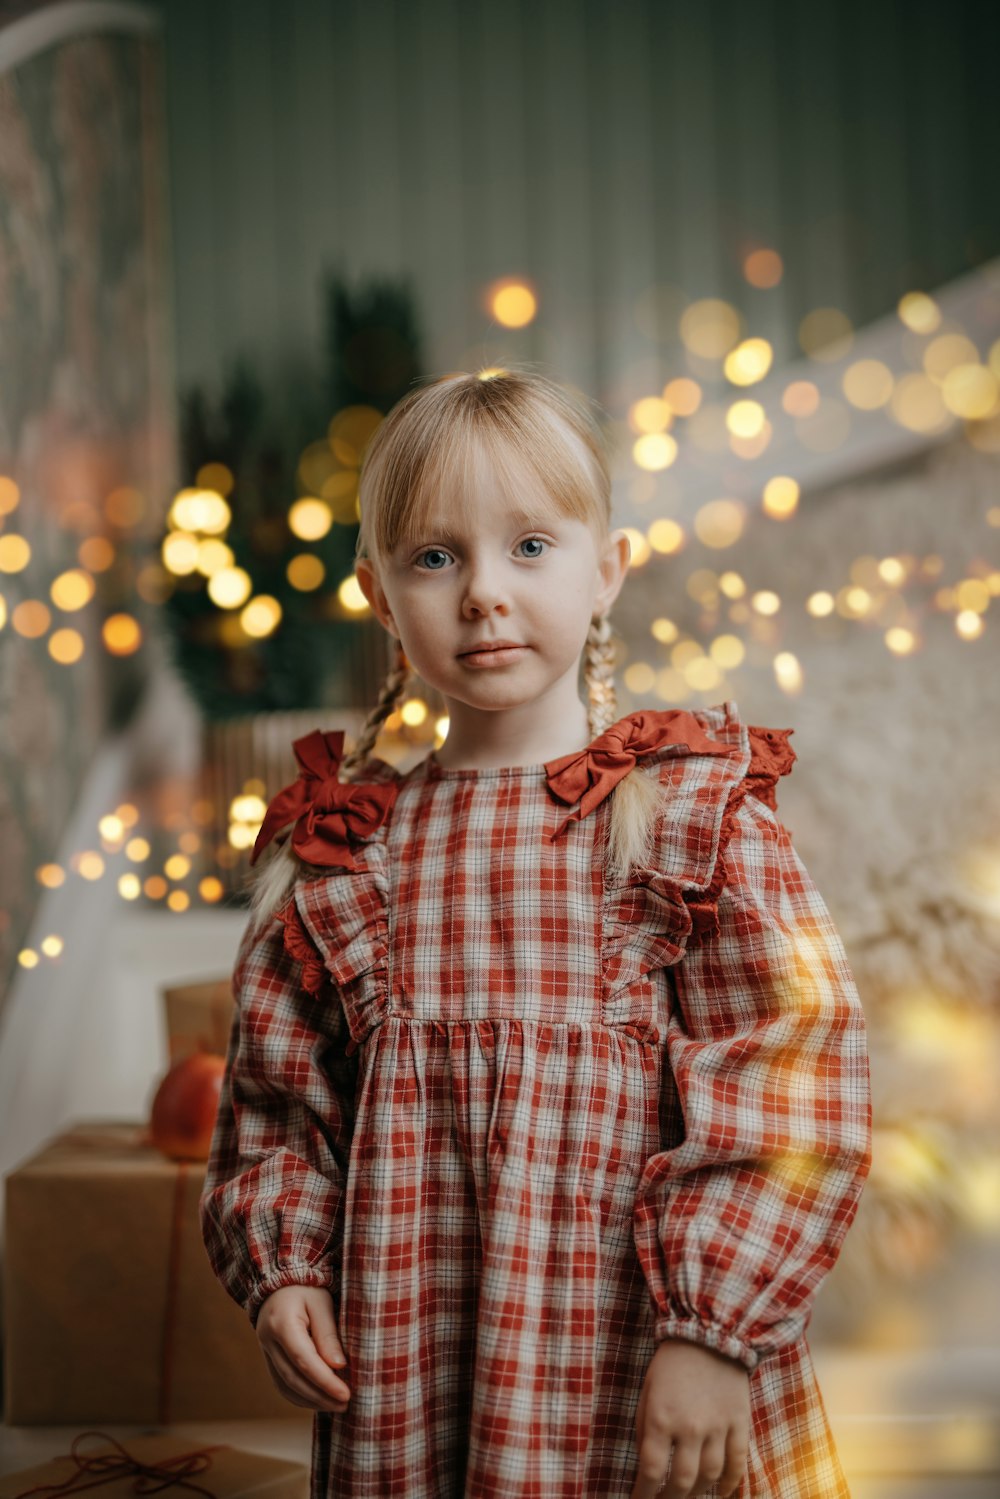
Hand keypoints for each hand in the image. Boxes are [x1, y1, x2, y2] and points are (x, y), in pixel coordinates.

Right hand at [255, 1284, 352, 1413]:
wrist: (281, 1282)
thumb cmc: (307, 1289)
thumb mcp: (322, 1302)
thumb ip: (328, 1334)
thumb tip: (339, 1366)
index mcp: (282, 1323)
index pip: (304, 1360)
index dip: (325, 1381)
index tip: (345, 1394)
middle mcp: (268, 1341)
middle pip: (293, 1378)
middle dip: (320, 1396)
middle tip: (345, 1405)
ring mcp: (265, 1351)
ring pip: (285, 1385)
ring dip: (311, 1401)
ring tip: (336, 1406)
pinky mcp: (269, 1358)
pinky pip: (282, 1383)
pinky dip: (300, 1396)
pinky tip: (318, 1400)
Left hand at [630, 1339, 749, 1497]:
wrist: (709, 1333)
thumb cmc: (671, 1363)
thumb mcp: (647, 1391)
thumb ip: (645, 1428)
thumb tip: (647, 1465)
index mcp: (660, 1417)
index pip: (651, 1470)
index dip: (643, 1494)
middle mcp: (690, 1427)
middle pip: (681, 1481)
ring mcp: (718, 1426)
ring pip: (709, 1476)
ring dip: (697, 1493)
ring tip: (687, 1497)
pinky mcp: (740, 1422)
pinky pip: (737, 1463)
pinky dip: (730, 1484)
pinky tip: (722, 1493)